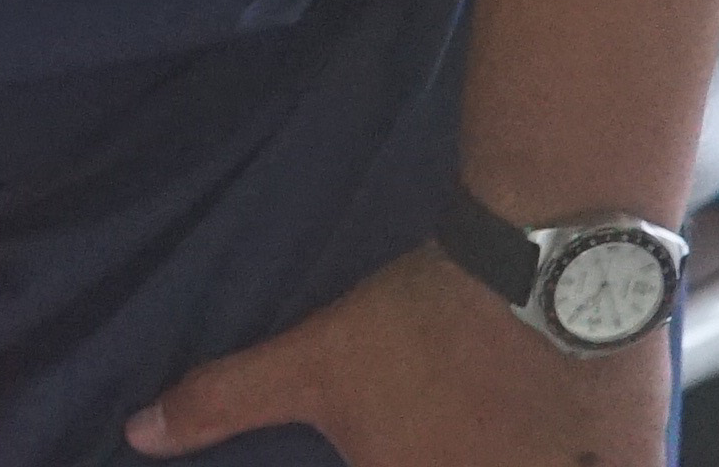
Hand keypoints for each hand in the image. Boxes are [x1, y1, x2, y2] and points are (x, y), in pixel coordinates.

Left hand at [130, 246, 670, 463]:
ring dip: (510, 449)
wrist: (548, 272)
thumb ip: (223, 403)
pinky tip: (561, 432)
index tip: (395, 445)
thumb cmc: (424, 326)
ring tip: (500, 419)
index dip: (393, 461)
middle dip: (449, 450)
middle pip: (461, 466)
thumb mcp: (312, 364)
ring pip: (531, 466)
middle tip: (446, 420)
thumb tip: (138, 433)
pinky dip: (579, 453)